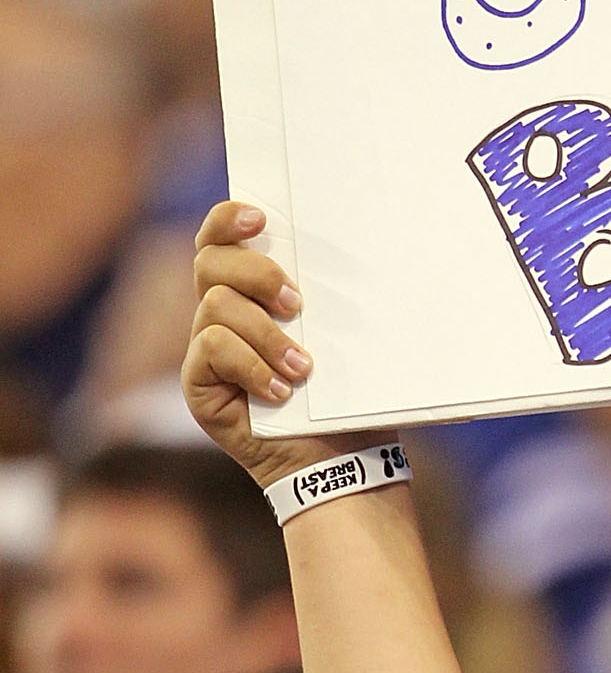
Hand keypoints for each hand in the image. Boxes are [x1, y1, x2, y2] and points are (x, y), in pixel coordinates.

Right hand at [182, 201, 364, 486]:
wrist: (340, 455)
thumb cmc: (344, 391)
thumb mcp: (342, 334)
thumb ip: (327, 292)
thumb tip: (348, 247)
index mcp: (252, 290)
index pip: (220, 238)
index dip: (229, 219)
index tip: (261, 218)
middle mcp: (221, 313)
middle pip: (211, 261)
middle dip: (257, 274)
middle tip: (297, 304)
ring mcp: (206, 348)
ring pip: (217, 306)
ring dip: (266, 335)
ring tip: (302, 368)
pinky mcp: (199, 383)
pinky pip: (213, 350)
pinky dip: (252, 367)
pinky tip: (280, 391)